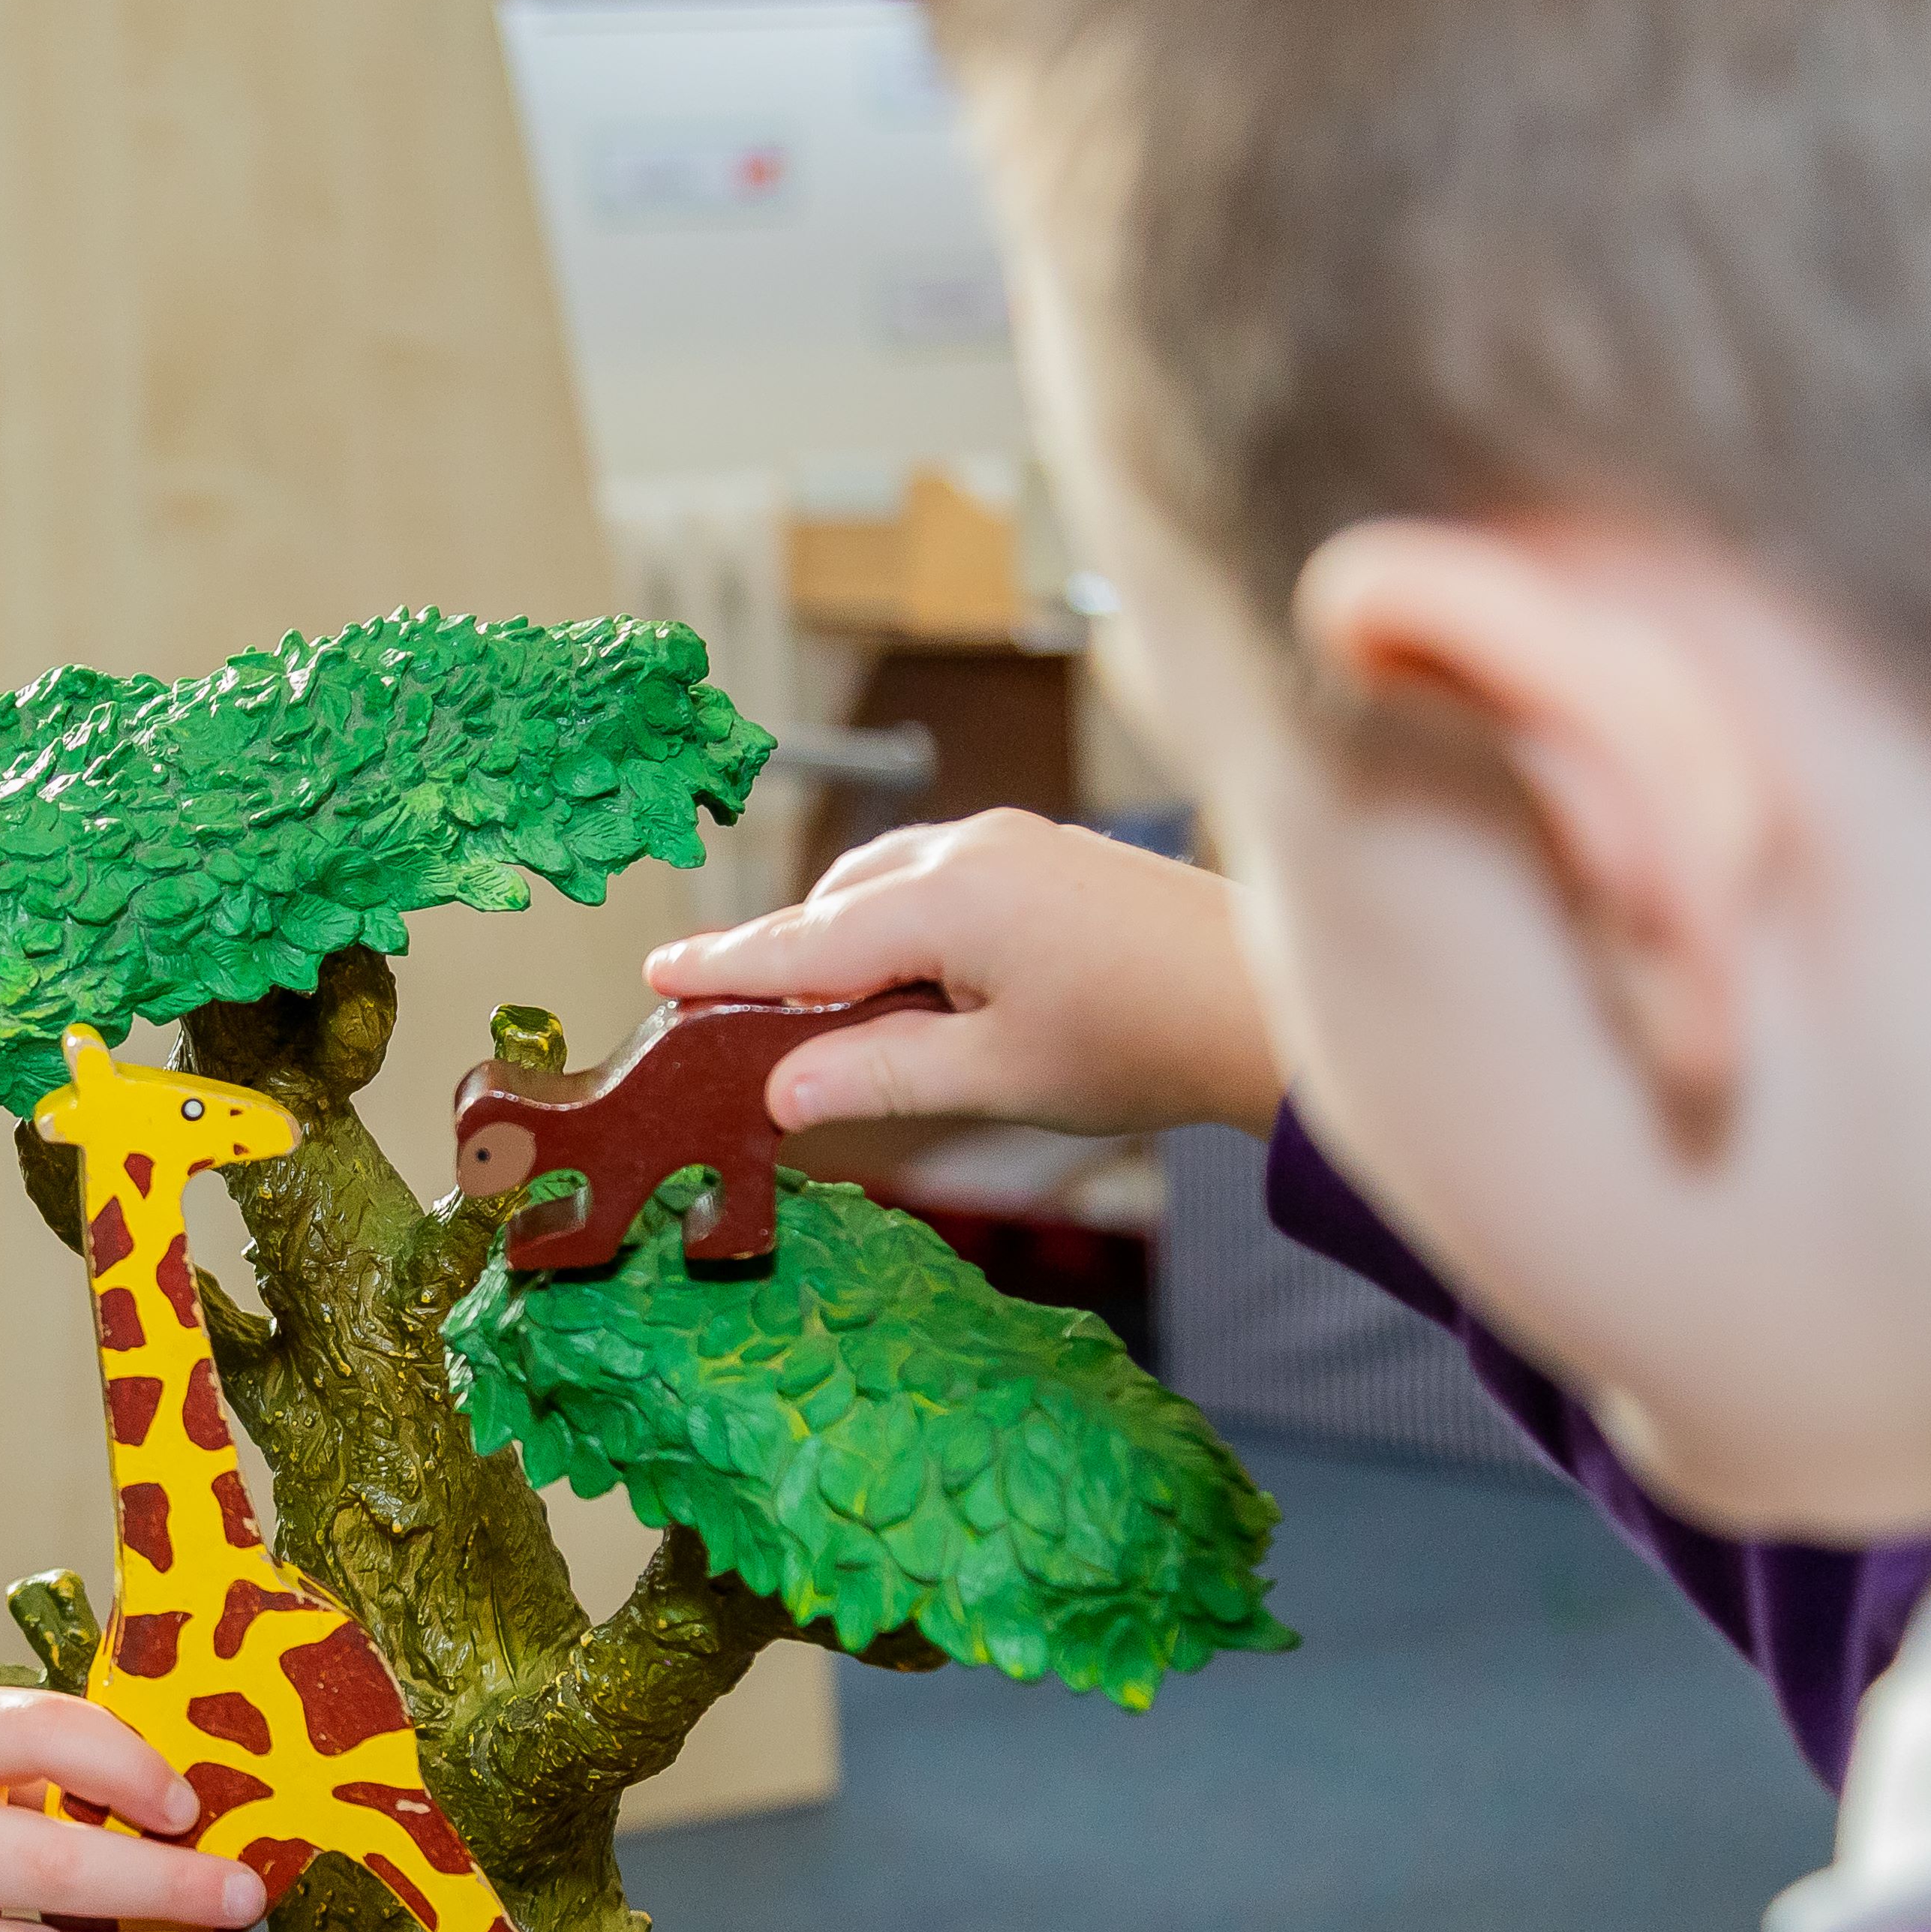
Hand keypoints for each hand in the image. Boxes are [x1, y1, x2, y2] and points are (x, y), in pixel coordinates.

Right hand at [647, 808, 1283, 1140]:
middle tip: (726, 1017)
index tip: (657, 972)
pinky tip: (912, 978)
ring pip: (885, 883)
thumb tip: (779, 1091)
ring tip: (824, 1014)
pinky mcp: (1044, 852)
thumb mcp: (998, 1076)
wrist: (1273, 1001)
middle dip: (782, 957)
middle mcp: (971, 848)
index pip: (804, 941)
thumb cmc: (1146, 1040)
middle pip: (836, 903)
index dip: (725, 965)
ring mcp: (1012, 840)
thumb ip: (879, 1075)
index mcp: (949, 897)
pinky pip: (936, 875)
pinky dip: (899, 921)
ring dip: (844, 939)